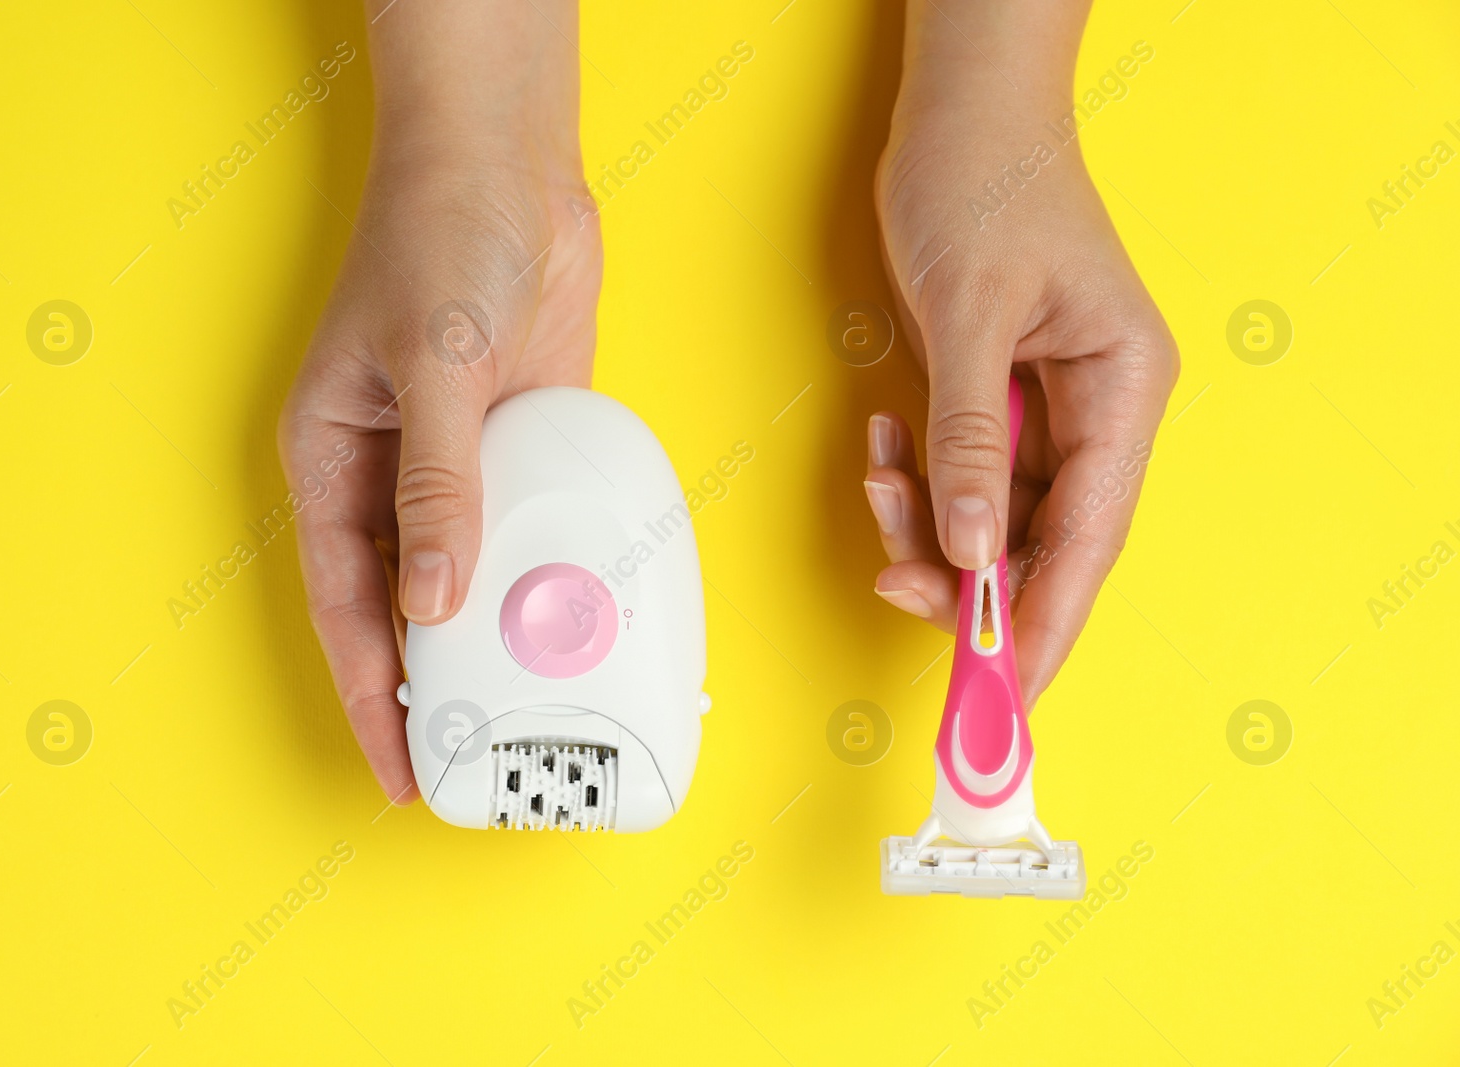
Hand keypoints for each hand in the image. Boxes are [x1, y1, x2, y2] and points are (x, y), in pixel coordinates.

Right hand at [278, 0, 598, 802]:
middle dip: (436, 686)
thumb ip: (436, 486)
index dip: (373, 692)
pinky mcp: (518, 445)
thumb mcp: (432, 365)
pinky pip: (530, 527)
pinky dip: (548, 573)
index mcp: (333, 460)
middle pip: (406, 606)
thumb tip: (432, 600)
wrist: (510, 166)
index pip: (346, 603)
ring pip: (471, 577)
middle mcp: (390, 474)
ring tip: (534, 707)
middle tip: (476, 761)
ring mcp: (457, 463)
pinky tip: (574, 616)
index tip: (401, 766)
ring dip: (498, 636)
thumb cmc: (438, 237)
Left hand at [864, 0, 1177, 703]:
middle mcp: (1097, 407)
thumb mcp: (970, 315)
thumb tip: (973, 551)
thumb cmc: (983, 183)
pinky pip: (961, 472)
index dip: (1047, 619)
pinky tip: (881, 444)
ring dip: (926, 520)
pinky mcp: (999, 397)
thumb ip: (971, 441)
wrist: (957, 111)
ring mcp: (1047, 406)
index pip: (1091, 536)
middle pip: (1040, 538)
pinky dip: (916, 477)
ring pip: (992, 514)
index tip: (1005, 688)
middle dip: (965, 572)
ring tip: (877, 480)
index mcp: (1123, 388)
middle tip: (897, 582)